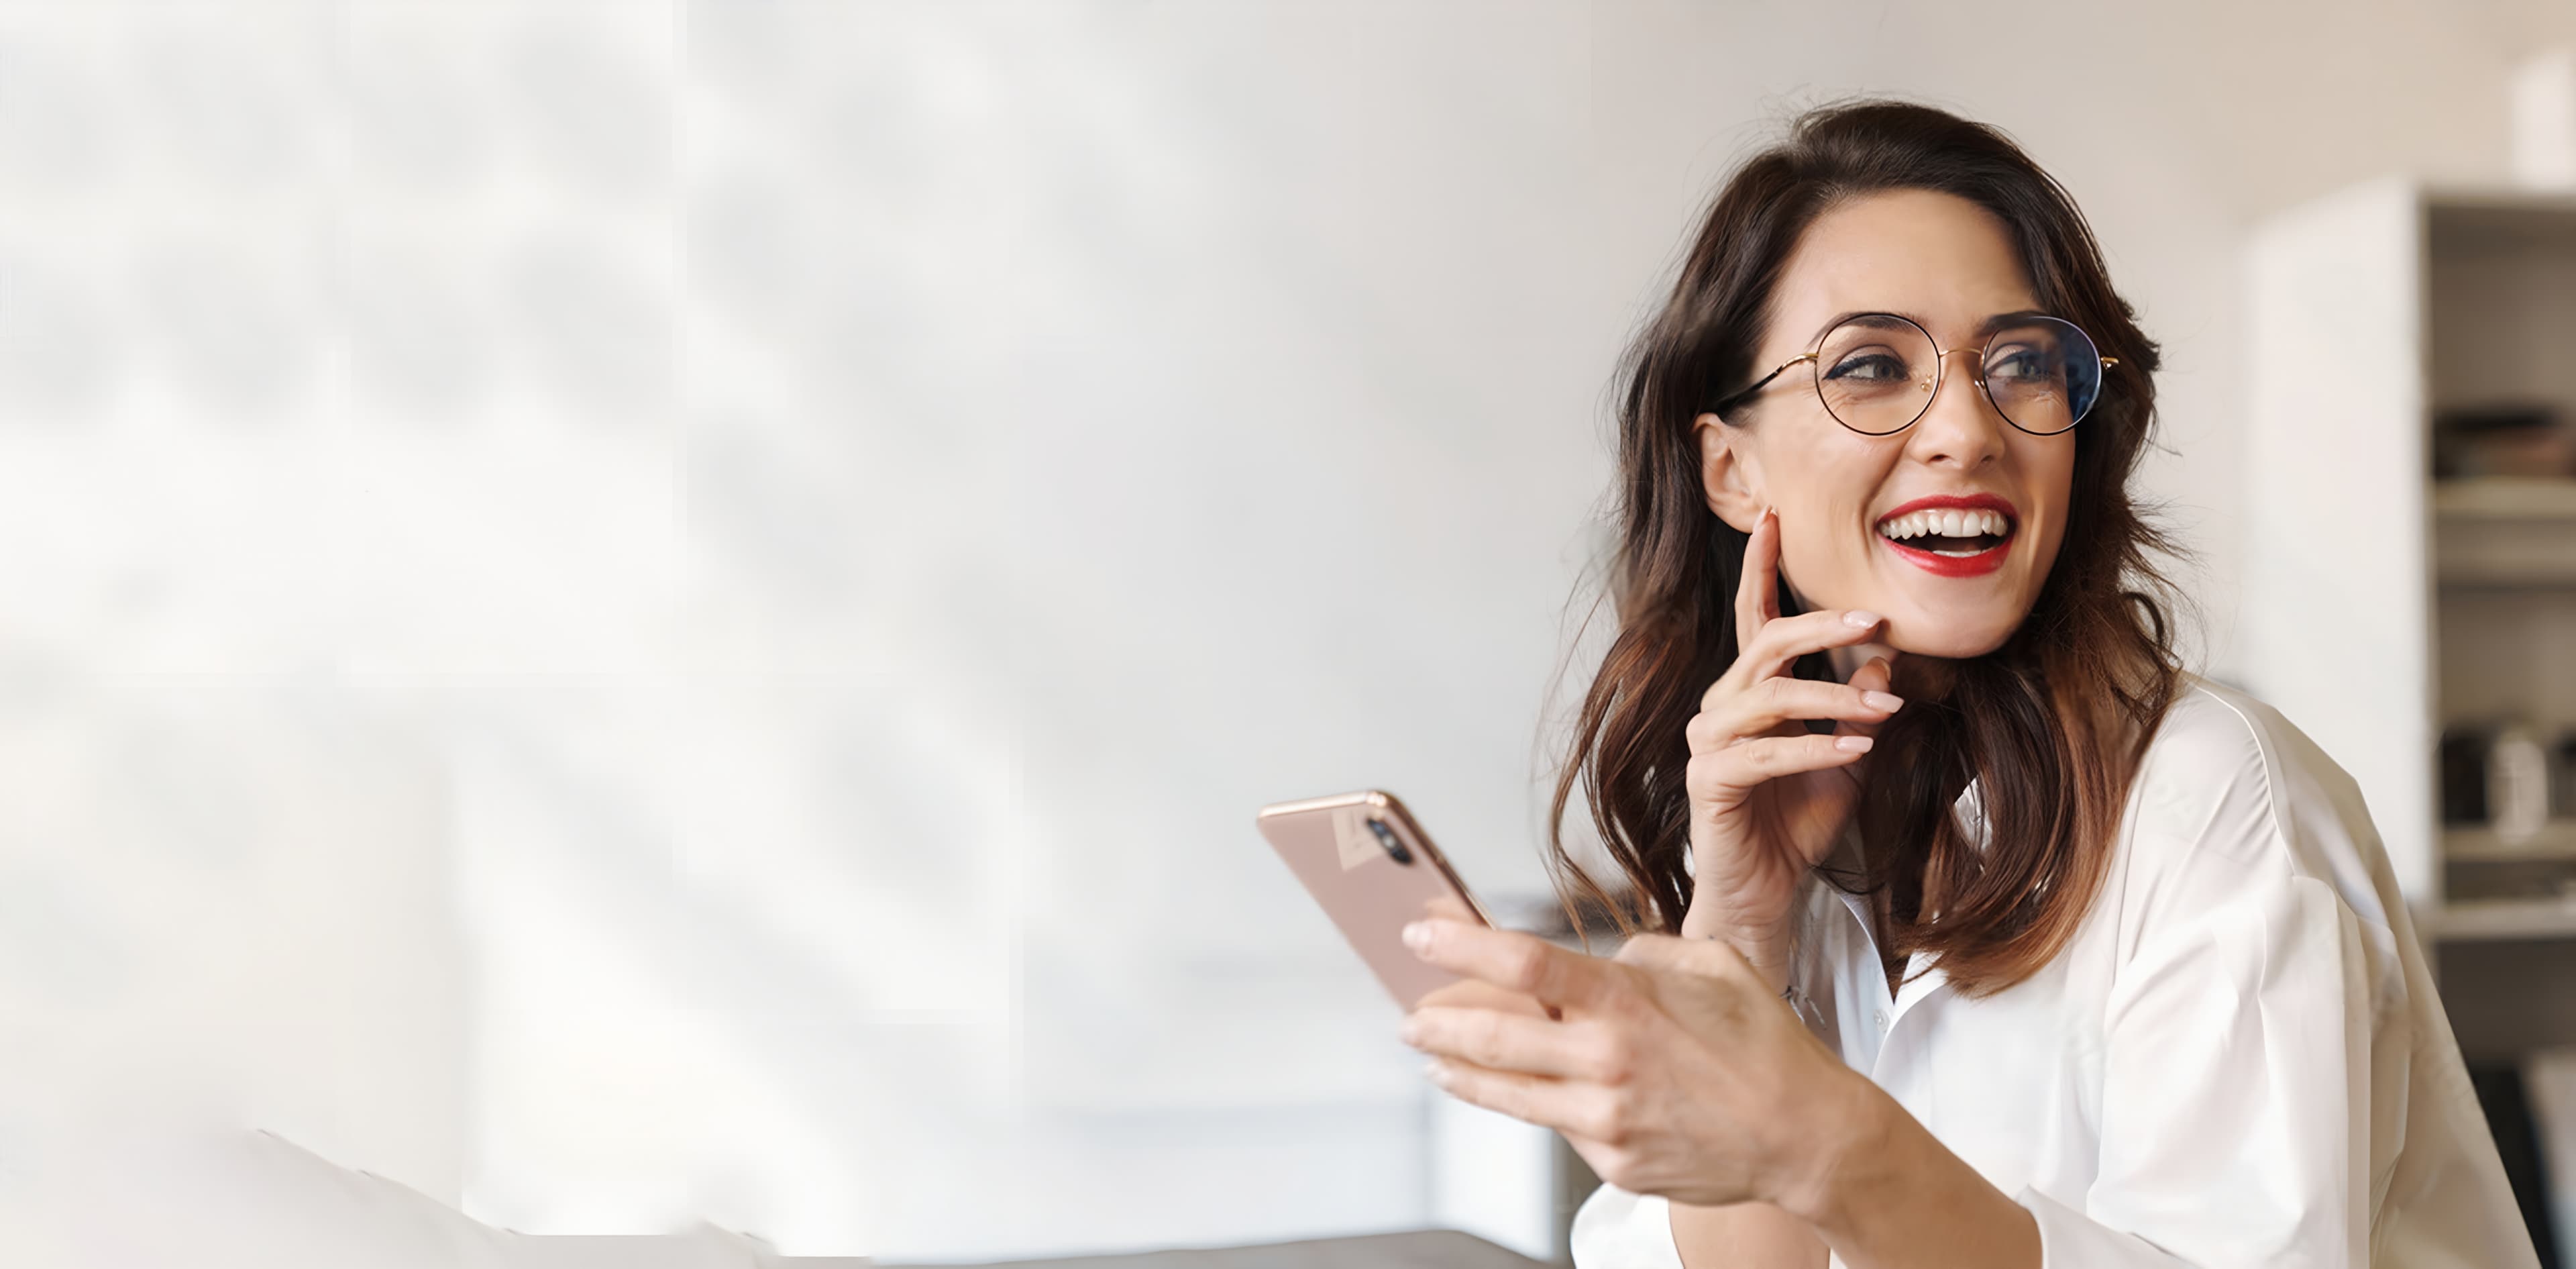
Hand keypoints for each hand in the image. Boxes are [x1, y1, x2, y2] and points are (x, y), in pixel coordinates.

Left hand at [1397, 916, 1868, 1214]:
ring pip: (1507, 1093)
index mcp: (1627, 1003)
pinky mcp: (1612, 1162)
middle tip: (1410, 1014)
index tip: (1421, 935)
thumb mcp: (1712, 965)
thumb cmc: (1764, 1046)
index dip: (1462, 948)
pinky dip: (1533, 1106)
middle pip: (1494, 1038)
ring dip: (1458, 1072)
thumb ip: (1644, 957)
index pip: (1523, 966)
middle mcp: (1607, 1062)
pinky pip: (1558, 1126)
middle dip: (1438, 1022)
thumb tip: (1598, 964)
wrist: (1806, 1135)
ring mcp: (1606, 1119)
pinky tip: (1518, 1093)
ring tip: (1431, 1057)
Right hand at [1685, 506, 1899, 984]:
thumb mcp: (1847, 757)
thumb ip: (1859, 708)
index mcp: (1750, 692)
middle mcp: (1722, 706)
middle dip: (1821, 626)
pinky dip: (1816, 748)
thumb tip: (1885, 663)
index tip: (1775, 516)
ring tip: (1883, 713)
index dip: (1762, 567)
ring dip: (1834, 698)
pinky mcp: (1711, 779)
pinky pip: (1767, 751)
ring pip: (1770, 695)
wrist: (1766, 894)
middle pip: (1767, 644)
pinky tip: (1859, 752)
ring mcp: (1710, 741)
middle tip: (1875, 619)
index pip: (1757, 619)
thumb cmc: (1798, 825)